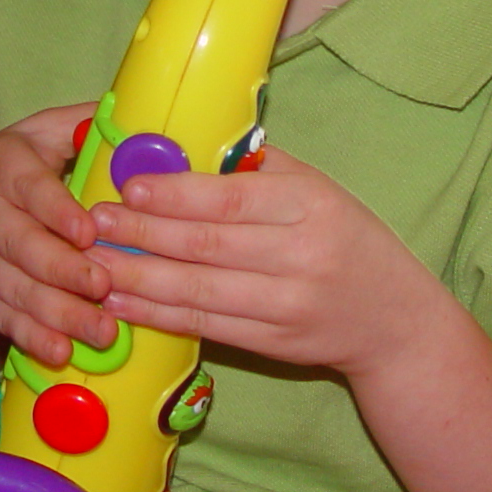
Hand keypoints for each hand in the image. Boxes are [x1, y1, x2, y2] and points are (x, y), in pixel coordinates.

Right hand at [0, 105, 117, 376]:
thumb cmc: (11, 168)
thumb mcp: (38, 134)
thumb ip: (83, 125)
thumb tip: (138, 114)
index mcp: (2, 166)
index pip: (30, 189)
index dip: (58, 211)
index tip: (89, 232)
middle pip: (22, 246)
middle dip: (64, 271)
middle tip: (104, 287)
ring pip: (15, 288)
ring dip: (58, 314)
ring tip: (101, 331)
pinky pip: (2, 317)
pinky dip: (32, 337)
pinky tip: (61, 352)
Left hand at [86, 149, 442, 381]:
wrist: (395, 320)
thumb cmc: (348, 240)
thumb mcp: (319, 190)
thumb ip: (258, 170)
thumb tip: (184, 146)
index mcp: (310, 205)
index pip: (230, 199)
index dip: (174, 194)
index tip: (129, 186)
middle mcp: (301, 256)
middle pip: (206, 246)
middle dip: (144, 234)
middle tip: (96, 222)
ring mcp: (287, 305)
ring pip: (199, 291)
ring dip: (140, 279)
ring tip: (96, 265)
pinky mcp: (274, 345)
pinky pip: (206, 326)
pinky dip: (159, 316)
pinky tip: (123, 304)